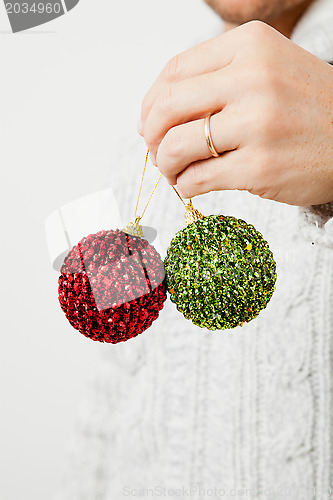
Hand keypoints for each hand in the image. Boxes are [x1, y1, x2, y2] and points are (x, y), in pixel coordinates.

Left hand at [139, 20, 332, 205]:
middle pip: (167, 107)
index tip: (150, 123)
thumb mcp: (268, 70)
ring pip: (176, 146)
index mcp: (250, 45)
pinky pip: (198, 178)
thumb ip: (216, 81)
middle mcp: (253, 79)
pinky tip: (191, 186)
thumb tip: (155, 115)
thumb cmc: (307, 108)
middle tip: (157, 152)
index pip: (174, 71)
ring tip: (174, 173)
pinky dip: (184, 186)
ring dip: (165, 165)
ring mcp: (258, 124)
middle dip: (151, 136)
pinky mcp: (260, 167)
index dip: (151, 102)